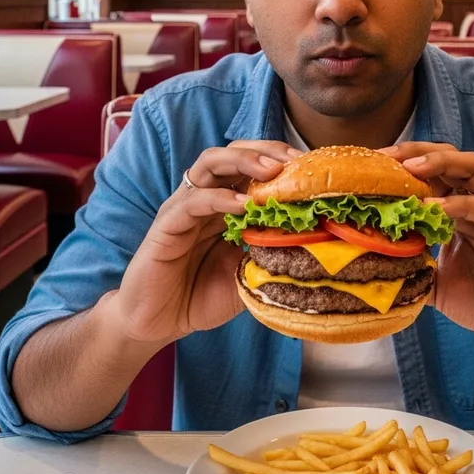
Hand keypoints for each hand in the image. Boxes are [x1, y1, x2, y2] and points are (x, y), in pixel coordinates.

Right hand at [107, 140, 302, 345]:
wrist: (159, 322)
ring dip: (244, 161)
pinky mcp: (166, 225)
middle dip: (267, 150)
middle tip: (295, 160)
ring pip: (211, 164)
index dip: (283, 160)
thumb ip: (274, 255)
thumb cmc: (203, 296)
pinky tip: (243, 205)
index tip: (313, 167)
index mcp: (228, 204)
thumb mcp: (250, 273)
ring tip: (272, 171)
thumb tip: (315, 243)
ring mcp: (185, 207)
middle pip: (234, 153)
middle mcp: (207, 197)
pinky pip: (192, 201)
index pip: (255, 166)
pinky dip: (219, 197)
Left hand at [382, 143, 473, 352]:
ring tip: (410, 170)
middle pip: (450, 158)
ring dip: (439, 163)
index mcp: (459, 208)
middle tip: (387, 157)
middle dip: (417, 152)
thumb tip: (370, 265)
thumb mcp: (435, 283)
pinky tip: (433, 209)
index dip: (402, 164)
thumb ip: (409, 269)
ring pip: (472, 168)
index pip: (431, 172)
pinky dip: (459, 203)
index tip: (372, 165)